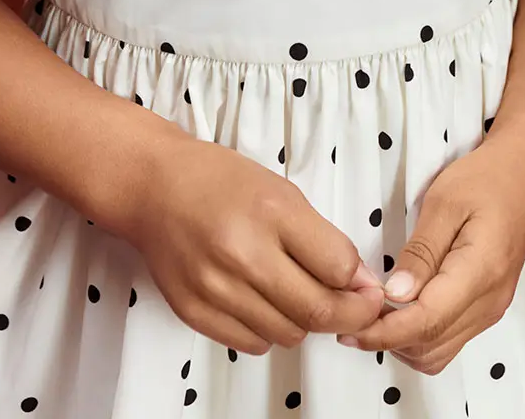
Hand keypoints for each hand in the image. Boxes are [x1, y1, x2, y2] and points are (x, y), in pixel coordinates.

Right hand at [96, 120, 386, 354]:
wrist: (155, 187)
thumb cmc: (220, 182)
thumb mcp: (281, 192)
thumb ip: (322, 238)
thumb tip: (360, 282)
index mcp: (271, 211)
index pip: (338, 267)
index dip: (362, 283)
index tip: (369, 286)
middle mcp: (243, 252)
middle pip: (317, 310)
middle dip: (350, 313)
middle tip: (358, 307)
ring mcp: (215, 287)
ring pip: (288, 333)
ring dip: (305, 321)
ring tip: (300, 295)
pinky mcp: (194, 311)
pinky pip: (252, 343)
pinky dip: (269, 330)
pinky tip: (265, 302)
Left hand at [336, 138, 524, 375]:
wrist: (524, 173)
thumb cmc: (484, 179)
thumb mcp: (444, 202)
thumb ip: (420, 252)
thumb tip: (394, 295)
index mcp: (480, 273)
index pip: (426, 322)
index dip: (385, 332)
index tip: (350, 328)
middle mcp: (489, 302)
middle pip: (431, 346)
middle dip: (388, 340)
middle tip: (354, 316)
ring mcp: (491, 309)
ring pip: (439, 352)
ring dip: (403, 342)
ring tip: (374, 312)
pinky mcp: (488, 306)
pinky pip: (450, 338)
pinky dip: (420, 335)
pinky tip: (400, 309)